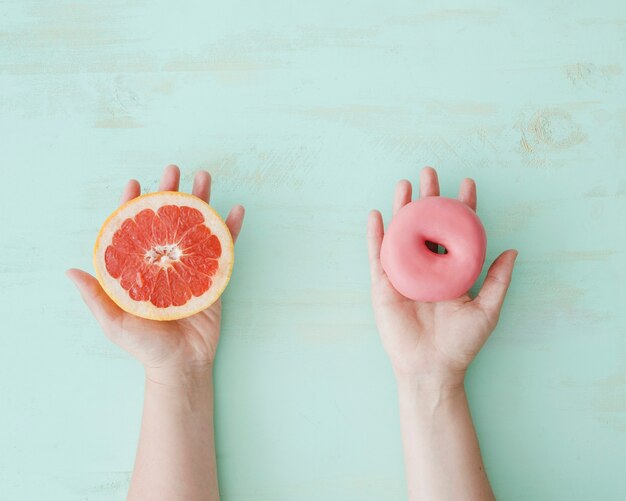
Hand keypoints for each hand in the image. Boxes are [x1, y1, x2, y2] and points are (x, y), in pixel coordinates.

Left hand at [66, 165, 244, 379]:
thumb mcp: (114, 322)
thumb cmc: (145, 346)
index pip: (135, 229)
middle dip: (170, 192)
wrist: (181, 365)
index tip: (134, 183)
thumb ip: (96, 297)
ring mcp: (190, 267)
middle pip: (168, 220)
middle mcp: (164, 262)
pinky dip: (231, 229)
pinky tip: (235, 210)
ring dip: (202, 201)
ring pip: (196, 226)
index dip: (133, 205)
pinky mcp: (213, 276)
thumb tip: (70, 271)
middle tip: (173, 169)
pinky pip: (223, 248)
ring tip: (205, 176)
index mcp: (140, 268)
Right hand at [367, 167, 516, 387]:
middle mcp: (426, 268)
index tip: (466, 184)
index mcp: (450, 271)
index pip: (455, 231)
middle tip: (429, 172)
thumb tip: (513, 250)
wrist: (431, 367)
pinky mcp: (383, 285)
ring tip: (404, 184)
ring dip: (401, 208)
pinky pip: (377, 255)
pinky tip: (377, 214)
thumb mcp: (487, 310)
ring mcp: (403, 274)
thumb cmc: (460, 344)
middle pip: (425, 224)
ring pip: (400, 233)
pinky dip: (375, 234)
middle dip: (428, 197)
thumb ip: (497, 280)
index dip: (460, 208)